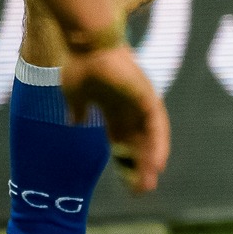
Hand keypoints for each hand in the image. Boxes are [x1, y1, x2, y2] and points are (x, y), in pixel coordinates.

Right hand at [62, 44, 170, 193]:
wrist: (87, 43)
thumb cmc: (81, 64)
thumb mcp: (76, 94)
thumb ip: (78, 110)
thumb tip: (75, 122)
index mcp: (113, 111)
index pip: (122, 143)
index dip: (124, 162)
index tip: (126, 183)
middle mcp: (130, 109)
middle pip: (138, 145)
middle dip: (138, 167)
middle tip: (142, 190)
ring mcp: (140, 102)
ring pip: (150, 138)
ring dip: (149, 161)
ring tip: (150, 183)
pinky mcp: (147, 96)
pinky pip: (157, 125)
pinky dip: (157, 143)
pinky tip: (157, 163)